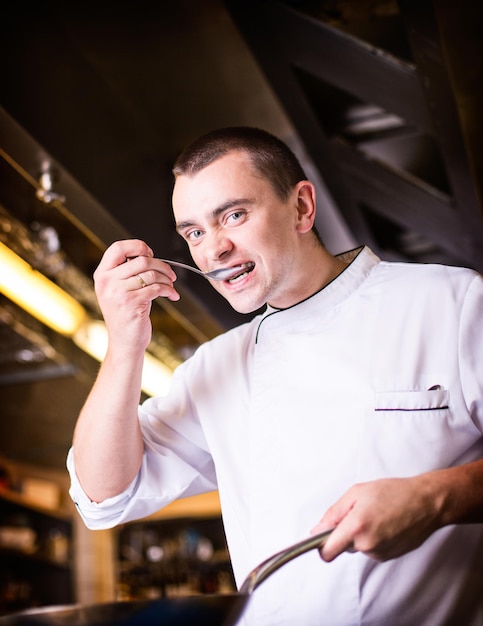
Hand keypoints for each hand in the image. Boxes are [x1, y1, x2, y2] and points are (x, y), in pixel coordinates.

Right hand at [93, 239, 179, 351]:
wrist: (124, 342)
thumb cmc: (126, 314)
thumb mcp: (120, 289)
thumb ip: (129, 271)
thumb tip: (149, 255)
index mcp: (102, 275)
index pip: (118, 248)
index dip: (137, 246)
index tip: (150, 254)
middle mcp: (107, 282)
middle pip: (141, 260)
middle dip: (161, 265)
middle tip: (170, 274)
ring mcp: (118, 293)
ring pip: (151, 274)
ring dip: (167, 279)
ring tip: (171, 286)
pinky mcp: (132, 303)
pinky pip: (156, 288)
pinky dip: (169, 290)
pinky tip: (172, 295)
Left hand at [311, 475, 441, 561]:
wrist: (427, 503)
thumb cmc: (394, 493)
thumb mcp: (357, 492)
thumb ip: (334, 513)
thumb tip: (317, 530)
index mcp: (356, 527)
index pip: (327, 552)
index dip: (321, 545)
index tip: (321, 536)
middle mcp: (367, 545)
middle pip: (342, 547)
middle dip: (345, 532)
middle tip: (359, 511)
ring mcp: (379, 553)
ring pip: (358, 547)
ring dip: (361, 534)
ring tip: (377, 515)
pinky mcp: (389, 557)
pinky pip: (371, 549)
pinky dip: (373, 538)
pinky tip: (385, 524)